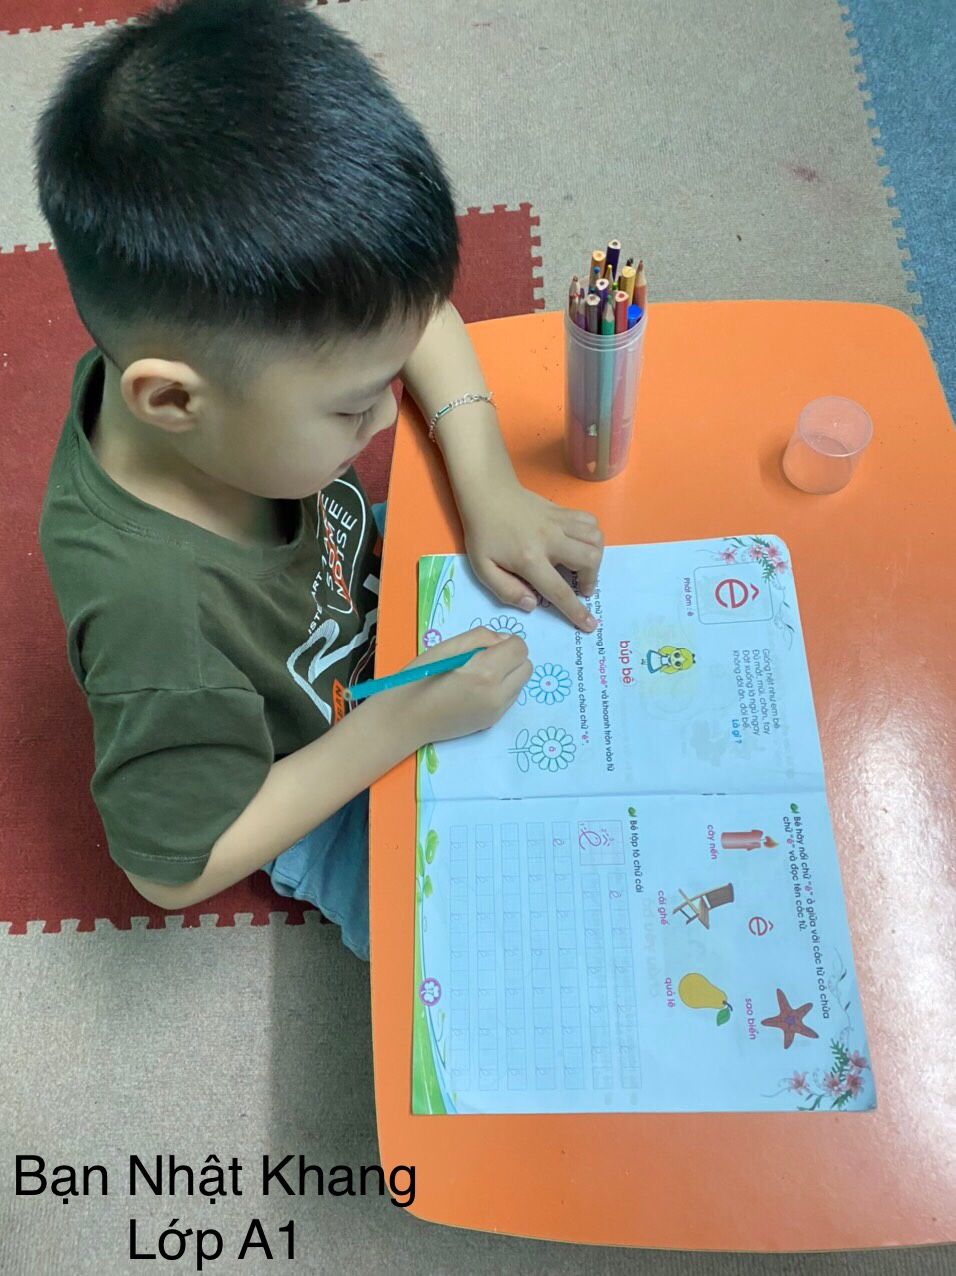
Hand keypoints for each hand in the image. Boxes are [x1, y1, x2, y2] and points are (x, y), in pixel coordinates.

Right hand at [395, 628, 530, 746]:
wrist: (405, 719)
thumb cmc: (419, 678)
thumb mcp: (446, 646)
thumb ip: (480, 637)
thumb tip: (503, 640)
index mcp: (486, 672)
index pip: (519, 648)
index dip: (505, 642)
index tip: (486, 646)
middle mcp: (498, 694)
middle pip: (526, 666)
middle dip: (511, 658)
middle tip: (484, 658)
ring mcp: (497, 711)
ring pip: (521, 683)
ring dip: (508, 674)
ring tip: (479, 675)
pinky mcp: (492, 722)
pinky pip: (510, 698)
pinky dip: (501, 689)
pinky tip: (476, 689)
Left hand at [459, 478, 603, 629]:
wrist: (487, 493)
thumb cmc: (483, 534)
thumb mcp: (483, 568)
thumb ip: (506, 590)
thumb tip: (532, 604)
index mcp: (529, 558)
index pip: (559, 590)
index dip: (576, 610)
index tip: (589, 624)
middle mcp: (550, 539)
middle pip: (589, 559)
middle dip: (591, 579)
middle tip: (581, 586)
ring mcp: (559, 522)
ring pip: (595, 538)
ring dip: (595, 557)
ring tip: (582, 565)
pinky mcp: (563, 511)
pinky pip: (590, 521)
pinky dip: (592, 535)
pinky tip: (580, 543)